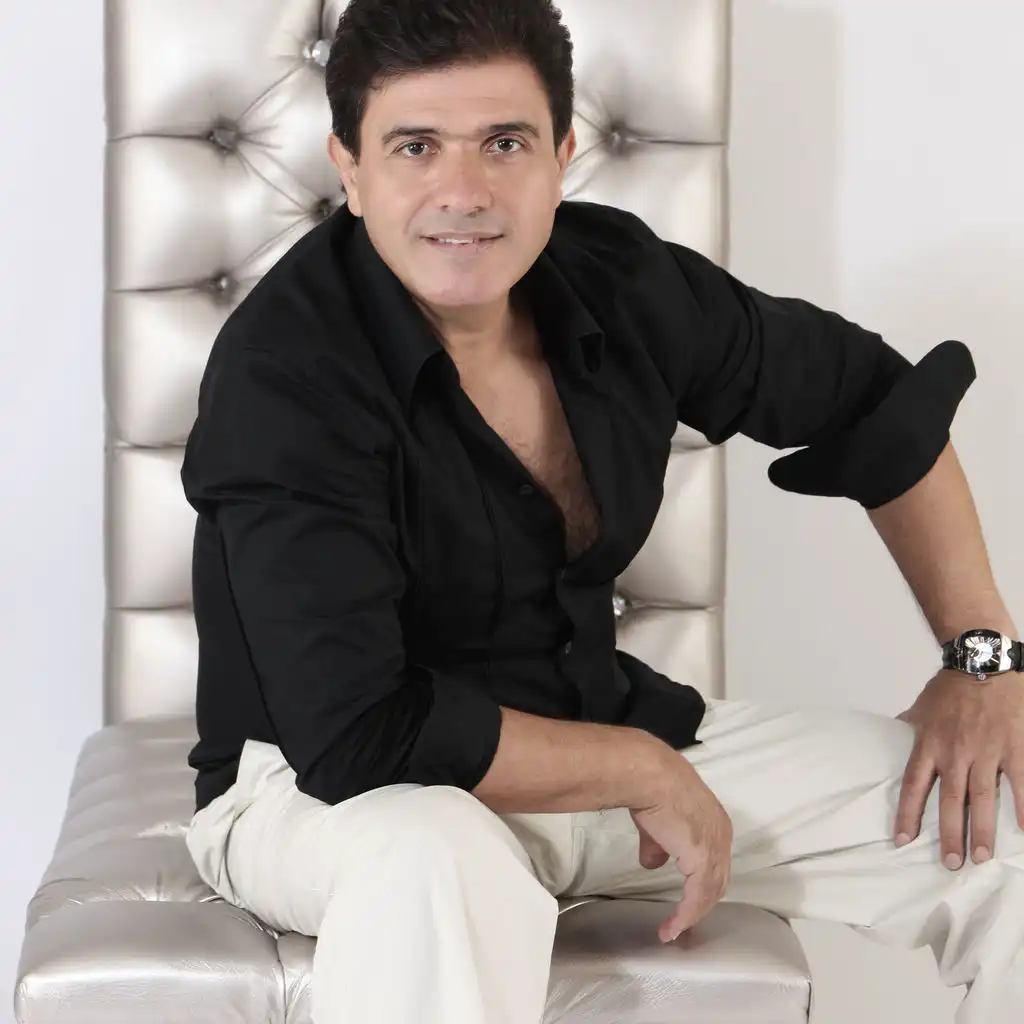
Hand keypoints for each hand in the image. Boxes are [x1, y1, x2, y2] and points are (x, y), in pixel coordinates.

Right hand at [629, 752, 732, 942]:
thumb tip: (652, 863)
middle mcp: (722, 836)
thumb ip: (658, 845)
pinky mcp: (702, 862)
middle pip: (717, 880)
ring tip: (673, 929)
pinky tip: (671, 928)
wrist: (650, 776)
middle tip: (683, 918)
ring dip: (691, 914)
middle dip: (701, 901)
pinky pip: (696, 898)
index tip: (687, 898)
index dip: (701, 881)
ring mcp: (715, 849)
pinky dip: (684, 916)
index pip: (714, 860)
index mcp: (715, 822)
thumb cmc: (652, 787)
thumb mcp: (658, 820)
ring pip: (709, 893)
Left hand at [894, 668, 1023, 867]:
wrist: (983, 663)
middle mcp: (955, 752)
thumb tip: (891, 732)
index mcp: (929, 744)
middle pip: (950, 800)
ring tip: (981, 858)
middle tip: (952, 864)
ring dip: (983, 830)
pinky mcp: (1015, 748)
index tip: (902, 841)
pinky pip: (1021, 784)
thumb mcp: (921, 708)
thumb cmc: (950, 687)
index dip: (907, 814)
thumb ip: (908, 726)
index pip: (913, 786)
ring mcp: (987, 751)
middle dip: (950, 834)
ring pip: (983, 798)